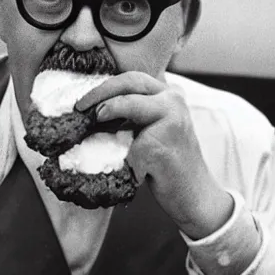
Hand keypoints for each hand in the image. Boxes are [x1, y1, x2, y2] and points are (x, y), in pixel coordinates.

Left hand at [75, 72, 233, 239]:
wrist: (194, 195)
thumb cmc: (167, 164)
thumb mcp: (152, 130)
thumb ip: (132, 115)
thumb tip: (91, 110)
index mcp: (170, 95)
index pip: (132, 79)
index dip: (104, 87)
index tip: (83, 101)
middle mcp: (174, 100)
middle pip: (129, 82)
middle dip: (99, 93)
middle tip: (79, 108)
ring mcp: (172, 120)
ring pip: (127, 104)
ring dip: (104, 112)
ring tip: (91, 124)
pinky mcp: (163, 144)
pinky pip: (128, 144)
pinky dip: (117, 153)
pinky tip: (119, 164)